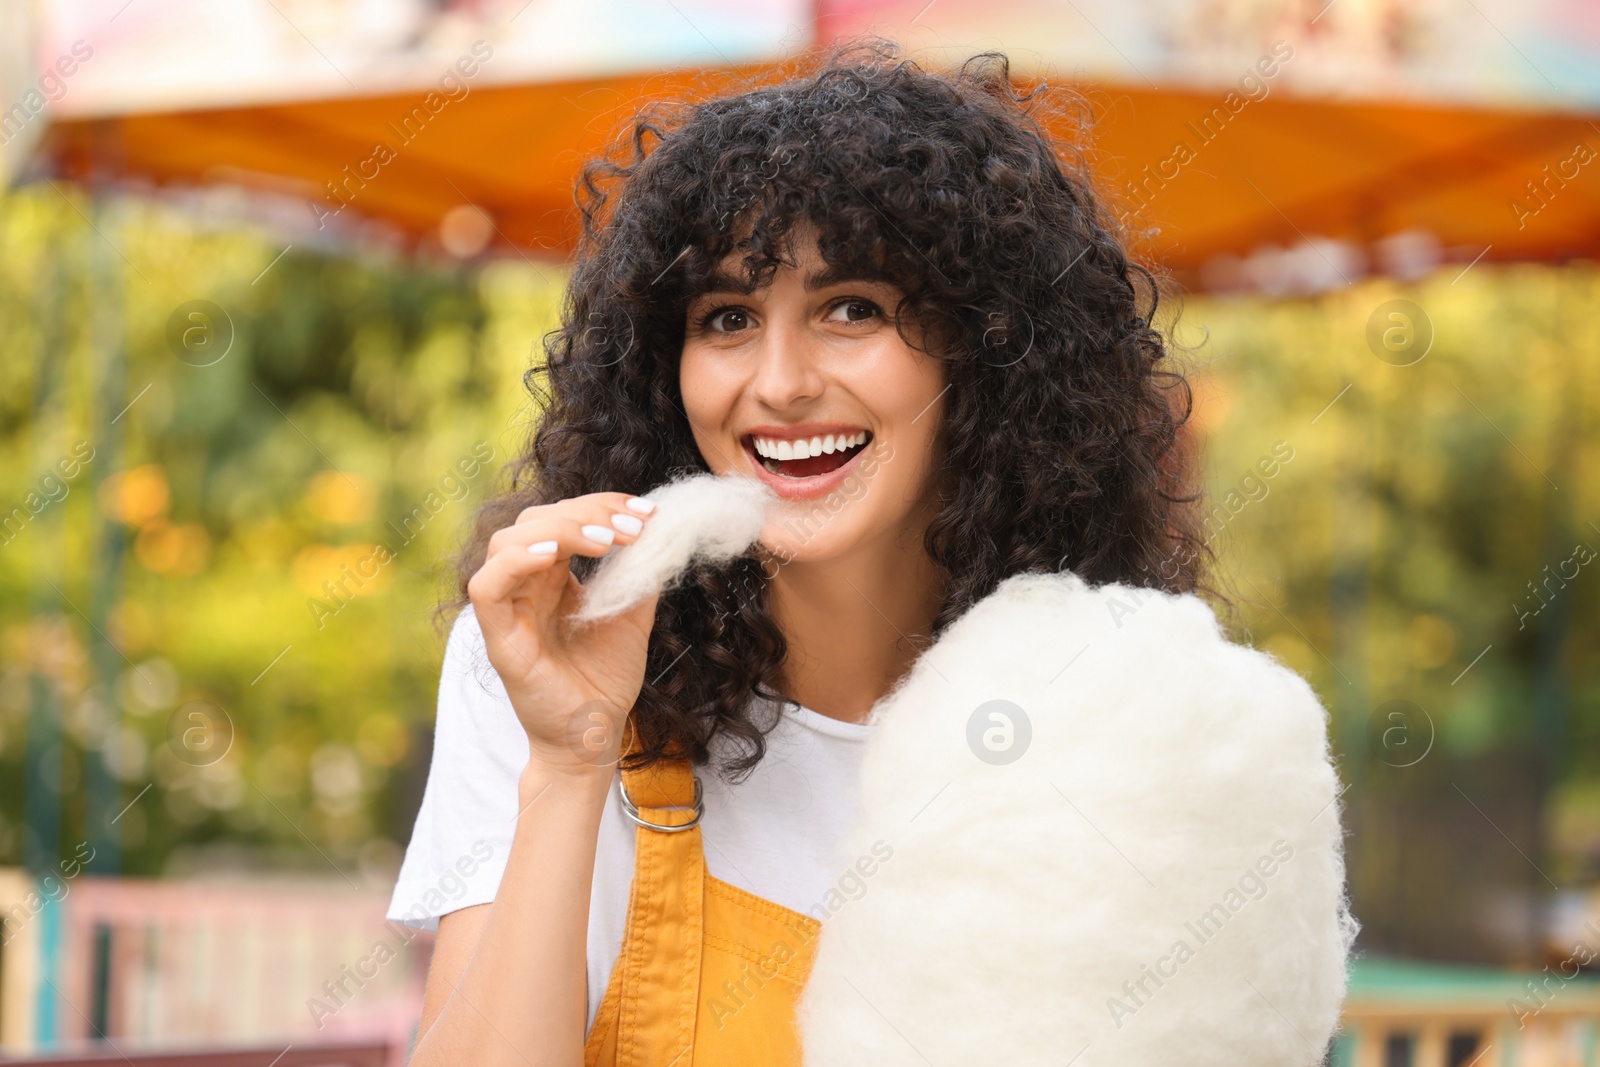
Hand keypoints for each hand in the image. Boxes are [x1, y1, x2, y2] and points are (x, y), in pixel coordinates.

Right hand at [466, 492, 659, 776]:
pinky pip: (487, 587)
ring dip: (557, 529)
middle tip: (632, 528)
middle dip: (586, 512)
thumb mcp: (632, 617)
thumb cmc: (605, 681)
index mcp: (554, 578)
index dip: (602, 506)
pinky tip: (553, 556)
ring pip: (506, 542)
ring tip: (604, 541)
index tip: (646, 512)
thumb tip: (660, 531)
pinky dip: (516, 562)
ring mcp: (509, 610)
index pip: (564, 519)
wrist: (594, 737)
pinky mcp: (500, 639)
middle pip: (535, 520)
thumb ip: (639, 576)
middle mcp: (527, 586)